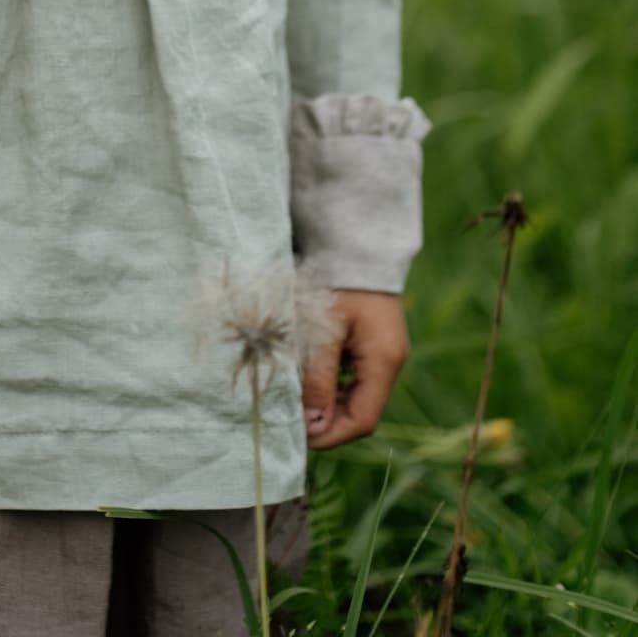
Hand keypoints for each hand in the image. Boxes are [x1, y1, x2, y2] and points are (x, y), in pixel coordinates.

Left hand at [302, 291, 409, 448]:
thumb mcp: (325, 330)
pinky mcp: (373, 343)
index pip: (362, 420)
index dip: (330, 434)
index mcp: (384, 362)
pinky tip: (308, 379)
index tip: (298, 437)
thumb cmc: (338, 280)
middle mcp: (390, 362)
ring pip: (356, 396)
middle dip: (326, 422)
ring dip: (327, 404)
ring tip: (295, 402)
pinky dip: (331, 384)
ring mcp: (383, 353)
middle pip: (360, 411)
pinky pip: (354, 377)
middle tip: (290, 421)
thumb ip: (318, 376)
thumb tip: (312, 424)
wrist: (356, 242)